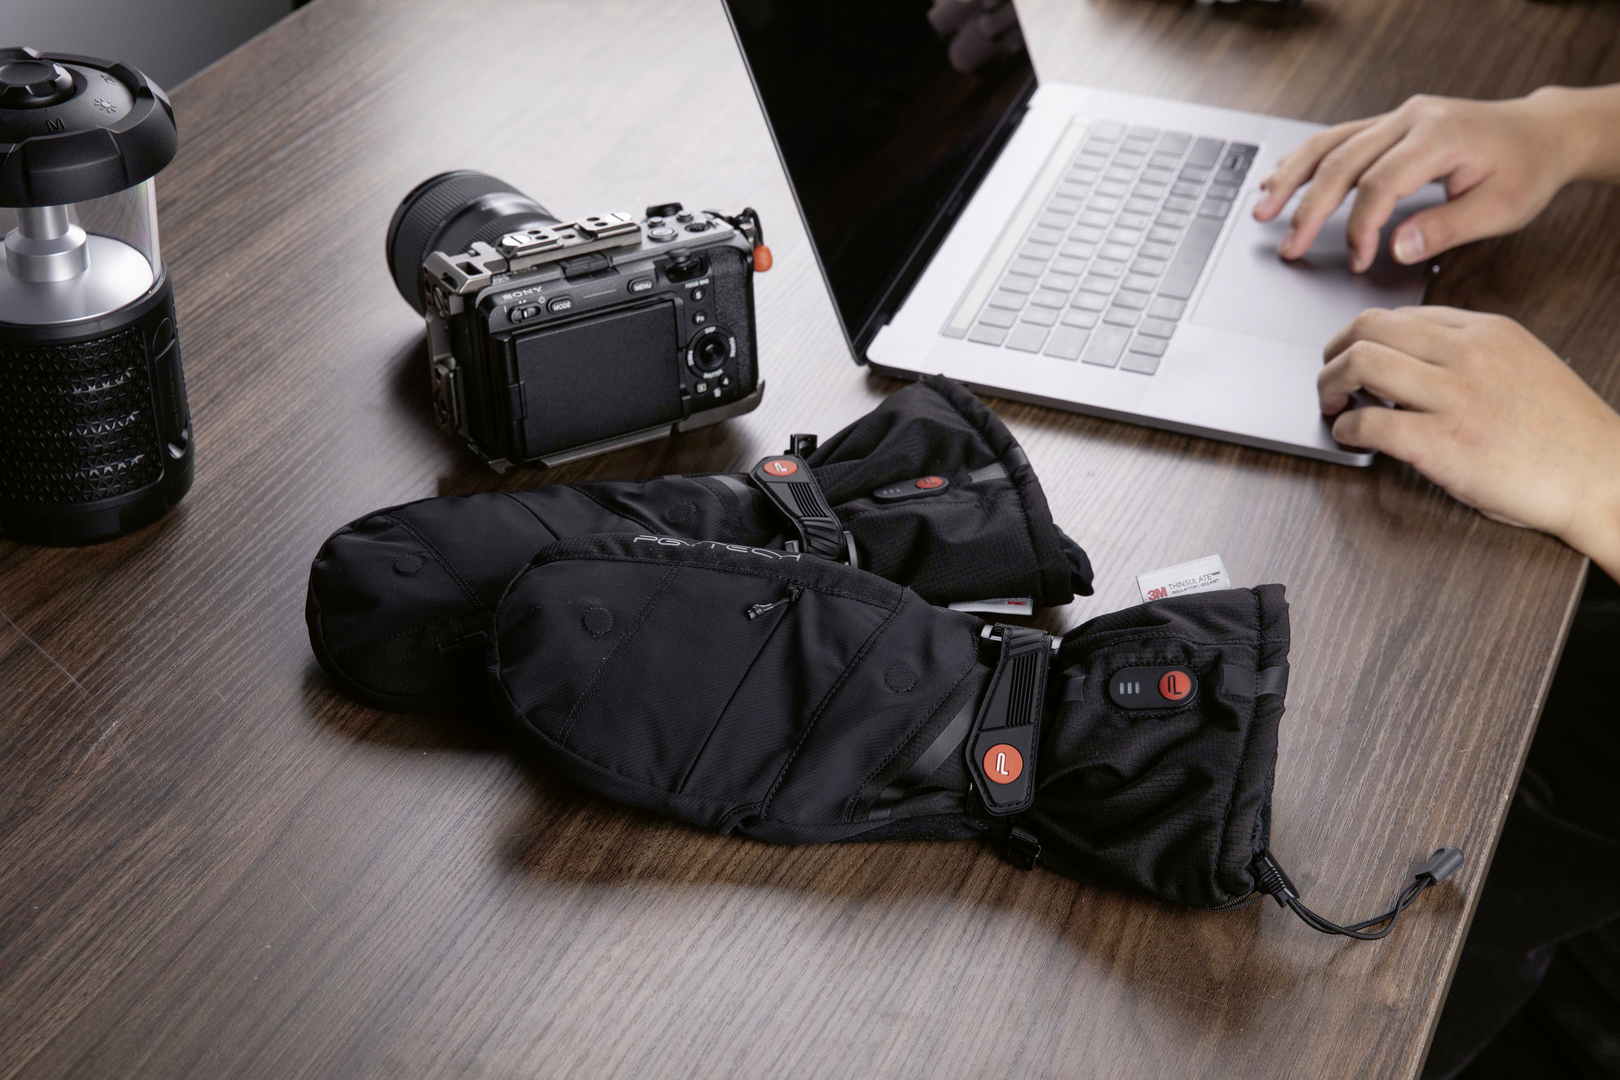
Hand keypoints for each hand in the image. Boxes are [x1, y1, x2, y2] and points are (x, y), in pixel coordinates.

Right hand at [1254, 90, 1592, 271]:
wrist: (1542, 133)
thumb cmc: (1525, 170)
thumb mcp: (1499, 208)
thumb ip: (1445, 228)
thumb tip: (1395, 248)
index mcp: (1440, 136)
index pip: (1379, 183)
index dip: (1360, 227)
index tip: (1358, 261)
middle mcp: (1412, 119)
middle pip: (1343, 162)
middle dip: (1309, 209)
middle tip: (1288, 247)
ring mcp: (1397, 117)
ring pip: (1329, 144)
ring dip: (1291, 178)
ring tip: (1263, 209)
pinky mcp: (1389, 124)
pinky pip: (1337, 138)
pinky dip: (1304, 161)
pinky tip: (1279, 178)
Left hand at [1320, 307, 1619, 578]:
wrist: (1603, 477)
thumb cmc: (1565, 434)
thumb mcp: (1523, 367)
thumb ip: (1471, 356)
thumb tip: (1416, 361)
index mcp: (1488, 332)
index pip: (1402, 314)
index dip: (1365, 336)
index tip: (1353, 355)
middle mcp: (1468, 355)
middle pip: (1370, 327)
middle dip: (1334, 351)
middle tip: (1328, 377)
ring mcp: (1454, 397)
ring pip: (1361, 363)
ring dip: (1329, 384)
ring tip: (1330, 404)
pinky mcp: (1442, 443)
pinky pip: (1369, 423)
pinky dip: (1345, 430)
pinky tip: (1348, 438)